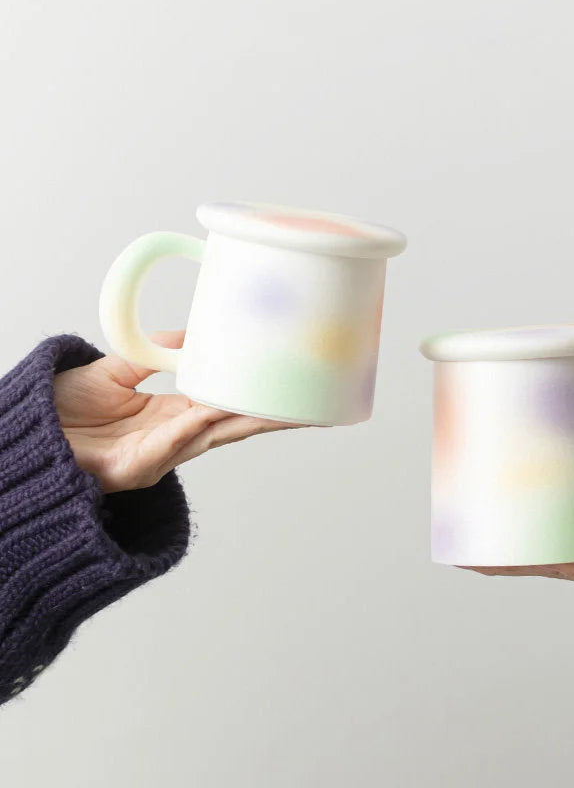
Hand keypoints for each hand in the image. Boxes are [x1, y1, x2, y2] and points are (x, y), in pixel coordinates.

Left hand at [54, 331, 299, 492]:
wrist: (25, 436)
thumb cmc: (61, 411)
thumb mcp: (114, 369)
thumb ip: (152, 355)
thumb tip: (191, 336)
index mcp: (172, 416)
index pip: (226, 405)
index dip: (258, 399)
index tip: (290, 388)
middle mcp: (174, 438)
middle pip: (235, 425)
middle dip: (275, 417)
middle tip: (315, 408)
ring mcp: (159, 455)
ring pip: (214, 435)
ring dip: (250, 420)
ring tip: (287, 408)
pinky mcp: (137, 467)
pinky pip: (173, 440)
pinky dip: (197, 423)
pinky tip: (220, 409)